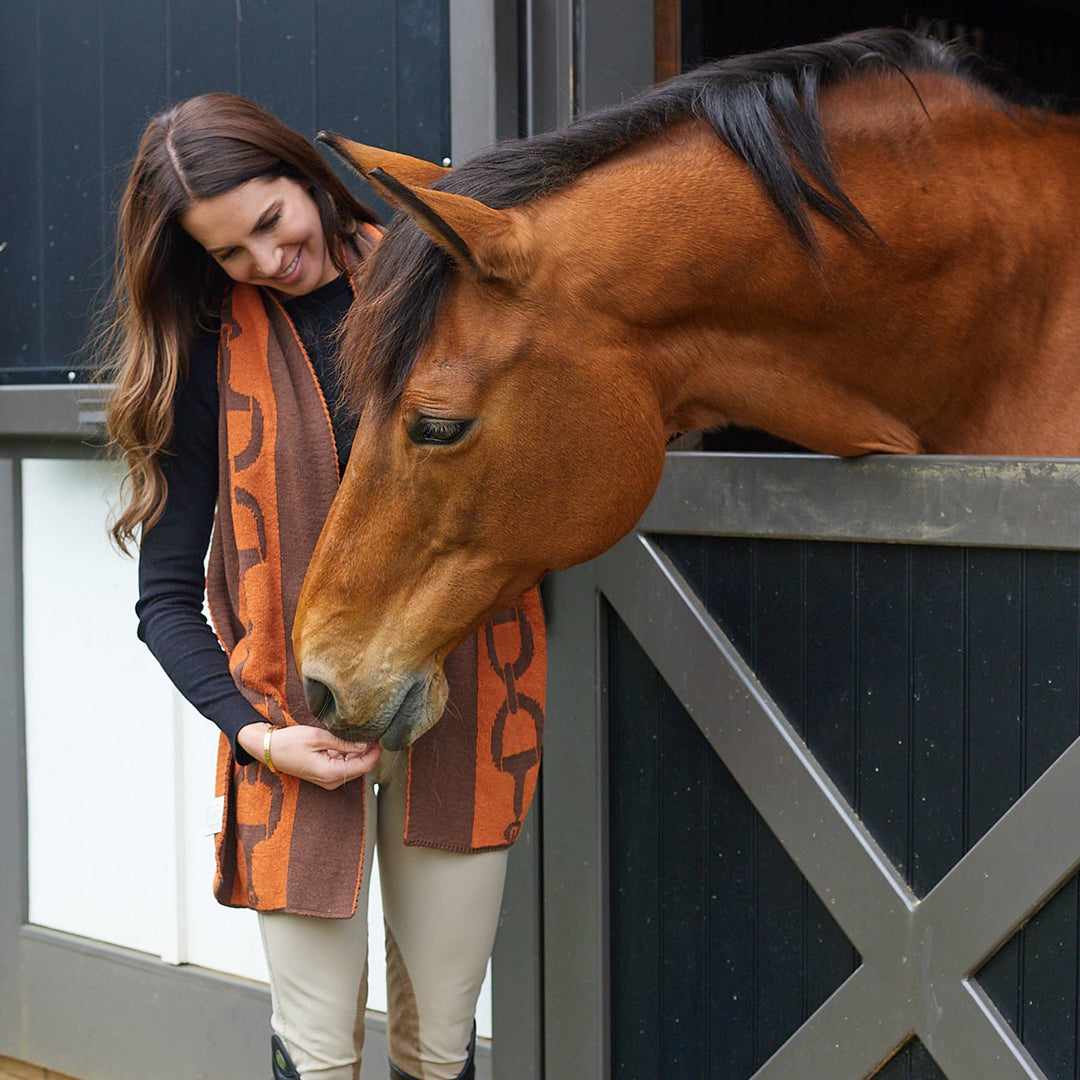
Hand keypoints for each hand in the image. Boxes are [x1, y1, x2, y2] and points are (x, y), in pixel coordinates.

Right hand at [237, 722, 382, 789]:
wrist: (268, 750)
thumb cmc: (289, 743)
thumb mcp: (318, 737)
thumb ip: (344, 742)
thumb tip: (366, 744)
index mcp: (331, 773)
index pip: (366, 765)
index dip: (377, 751)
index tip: (382, 735)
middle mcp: (332, 780)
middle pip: (362, 766)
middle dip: (370, 750)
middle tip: (375, 730)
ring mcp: (328, 779)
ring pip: (354, 765)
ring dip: (360, 751)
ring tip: (364, 732)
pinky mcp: (325, 774)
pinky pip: (344, 764)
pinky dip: (350, 753)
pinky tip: (349, 738)